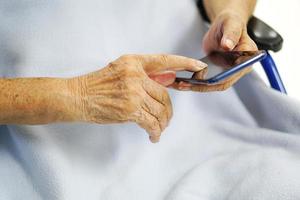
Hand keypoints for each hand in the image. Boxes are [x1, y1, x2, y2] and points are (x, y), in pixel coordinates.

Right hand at [68, 54, 205, 142]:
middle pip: (165, 94)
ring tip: (159, 129)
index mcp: (134, 62)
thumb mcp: (121, 71)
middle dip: (168, 111)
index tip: (198, 67)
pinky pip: (151, 122)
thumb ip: (145, 75)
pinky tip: (153, 136)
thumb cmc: (97, 85)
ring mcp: (133, 92)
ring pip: (160, 110)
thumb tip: (170, 79)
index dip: (184, 63)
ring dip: (163, 123)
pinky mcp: (130, 110)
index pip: (164, 60)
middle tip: (166, 119)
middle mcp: (136, 75)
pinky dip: (155, 132)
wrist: (77, 97)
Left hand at [171, 11, 257, 91]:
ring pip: (214, 85)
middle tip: (188, 84)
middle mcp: (240, 67)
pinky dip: (196, 83)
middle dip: (205, 85)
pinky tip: (183, 83)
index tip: (207, 81)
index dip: (222, 78)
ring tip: (181, 85)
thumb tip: (228, 45)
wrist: (224, 27)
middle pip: (223, 82)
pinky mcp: (218, 73)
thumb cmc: (230, 22)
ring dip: (198, 87)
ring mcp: (229, 72)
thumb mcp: (231, 23)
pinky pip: (208, 81)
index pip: (235, 72)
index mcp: (248, 56)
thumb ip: (231, 33)